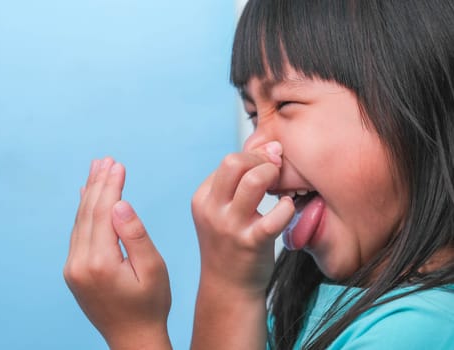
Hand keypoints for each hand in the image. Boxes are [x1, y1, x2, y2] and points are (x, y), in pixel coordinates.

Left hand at [64, 158, 171, 349]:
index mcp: (100, 262)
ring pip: (80, 221)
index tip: (118, 164)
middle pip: (88, 213)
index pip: (103, 212)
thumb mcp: (153, 269)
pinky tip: (86, 197)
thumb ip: (135, 235)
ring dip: (89, 194)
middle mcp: (79, 264)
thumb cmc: (150, 305)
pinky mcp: (74, 272)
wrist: (132, 338)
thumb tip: (120, 204)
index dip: (111, 186)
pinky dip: (83, 212)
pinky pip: (77, 234)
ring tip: (97, 170)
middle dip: (98, 184)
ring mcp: (73, 268)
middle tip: (106, 160)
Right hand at [192, 141, 294, 295]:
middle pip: (233, 162)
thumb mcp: (222, 211)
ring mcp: (229, 227)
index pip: (228, 161)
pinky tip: (287, 207)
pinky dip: (286, 207)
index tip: (270, 162)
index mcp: (202, 198)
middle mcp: (212, 210)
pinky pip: (274, 217)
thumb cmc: (231, 244)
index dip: (254, 156)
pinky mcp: (250, 243)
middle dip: (260, 158)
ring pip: (253, 181)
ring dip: (272, 176)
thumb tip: (270, 149)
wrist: (228, 288)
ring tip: (280, 186)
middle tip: (275, 168)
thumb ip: (237, 183)